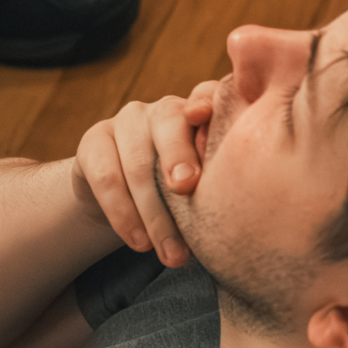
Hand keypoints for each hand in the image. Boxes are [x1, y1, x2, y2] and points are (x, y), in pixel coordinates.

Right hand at [70, 81, 218, 267]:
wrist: (125, 199)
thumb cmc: (184, 194)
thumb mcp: (208, 185)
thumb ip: (224, 179)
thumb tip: (253, 206)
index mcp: (203, 111)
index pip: (210, 95)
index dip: (209, 105)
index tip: (206, 119)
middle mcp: (165, 109)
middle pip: (170, 124)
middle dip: (178, 159)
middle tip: (187, 190)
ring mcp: (126, 121)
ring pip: (138, 162)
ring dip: (155, 213)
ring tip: (172, 253)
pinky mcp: (94, 140)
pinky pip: (107, 178)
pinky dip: (124, 215)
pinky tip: (139, 242)